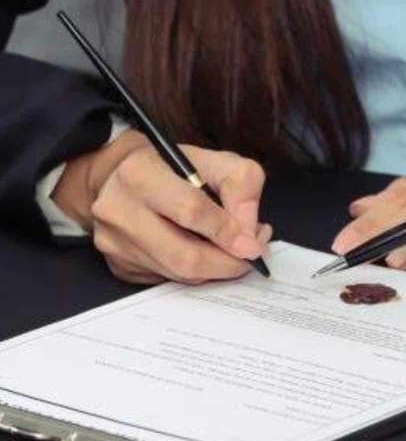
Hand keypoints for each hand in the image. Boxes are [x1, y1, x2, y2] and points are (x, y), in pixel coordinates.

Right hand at [53, 130, 271, 283]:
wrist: (125, 179)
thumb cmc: (175, 169)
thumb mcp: (215, 160)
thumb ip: (241, 185)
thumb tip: (248, 232)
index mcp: (140, 174)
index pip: (191, 211)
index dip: (228, 231)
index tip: (254, 242)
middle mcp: (118, 211)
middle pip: (185, 256)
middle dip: (227, 262)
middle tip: (251, 255)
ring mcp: (115, 244)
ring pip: (180, 274)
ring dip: (216, 268)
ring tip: (234, 250)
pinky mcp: (120, 266)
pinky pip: (169, 280)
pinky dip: (197, 272)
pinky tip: (207, 254)